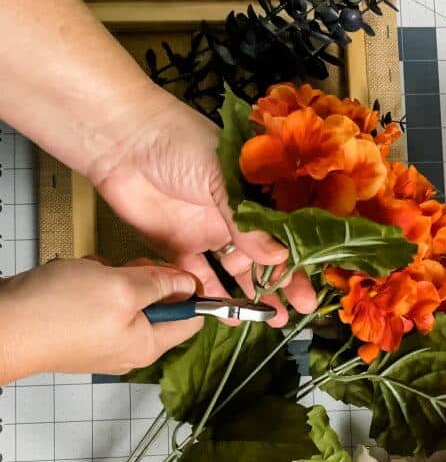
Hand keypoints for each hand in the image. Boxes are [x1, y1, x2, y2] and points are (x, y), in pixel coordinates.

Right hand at [0, 258, 203, 382]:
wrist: (4, 326)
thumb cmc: (57, 314)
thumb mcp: (122, 288)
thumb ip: (160, 285)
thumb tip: (187, 283)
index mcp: (148, 344)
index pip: (192, 319)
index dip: (190, 290)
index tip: (176, 269)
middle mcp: (128, 346)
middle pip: (157, 302)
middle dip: (141, 277)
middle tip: (122, 270)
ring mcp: (101, 337)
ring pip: (123, 293)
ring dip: (109, 275)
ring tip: (88, 276)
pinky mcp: (78, 327)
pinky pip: (96, 295)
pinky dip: (86, 280)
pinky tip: (70, 279)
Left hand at [91, 91, 316, 326]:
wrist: (122, 141)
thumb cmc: (180, 144)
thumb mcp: (221, 179)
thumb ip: (247, 222)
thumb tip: (279, 258)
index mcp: (252, 193)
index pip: (283, 233)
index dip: (297, 261)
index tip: (308, 289)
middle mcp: (234, 215)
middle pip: (264, 258)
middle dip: (279, 286)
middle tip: (291, 314)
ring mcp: (206, 232)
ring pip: (234, 271)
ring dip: (250, 295)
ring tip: (265, 320)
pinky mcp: (176, 246)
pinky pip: (197, 276)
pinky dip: (211, 296)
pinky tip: (225, 316)